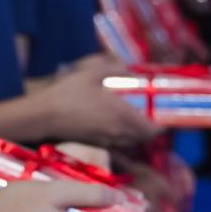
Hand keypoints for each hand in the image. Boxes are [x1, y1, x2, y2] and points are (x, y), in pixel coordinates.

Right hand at [43, 56, 162, 148]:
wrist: (43, 116)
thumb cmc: (68, 93)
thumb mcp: (92, 73)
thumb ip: (114, 68)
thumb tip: (129, 68)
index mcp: (122, 116)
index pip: (153, 129)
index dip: (164, 124)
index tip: (167, 115)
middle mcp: (118, 132)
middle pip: (145, 137)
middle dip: (152, 127)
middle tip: (153, 113)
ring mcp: (107, 141)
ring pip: (132, 141)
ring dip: (138, 132)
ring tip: (136, 116)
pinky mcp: (96, 144)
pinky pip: (118, 142)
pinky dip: (124, 135)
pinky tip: (115, 121)